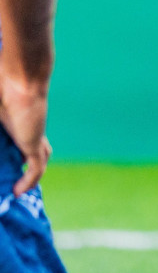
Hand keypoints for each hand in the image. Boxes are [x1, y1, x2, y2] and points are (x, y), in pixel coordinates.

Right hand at [0, 72, 48, 194]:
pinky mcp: (35, 143)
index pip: (19, 139)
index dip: (15, 152)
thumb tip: (0, 129)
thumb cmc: (3, 88)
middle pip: (33, 151)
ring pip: (38, 160)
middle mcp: (26, 128)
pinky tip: (19, 192)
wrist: (22, 79)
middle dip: (25, 168)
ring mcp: (33, 135)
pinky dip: (30, 181)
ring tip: (17, 191)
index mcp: (14, 119)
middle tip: (12, 184)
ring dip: (29, 177)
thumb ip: (0, 128)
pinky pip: (37, 168)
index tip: (8, 164)